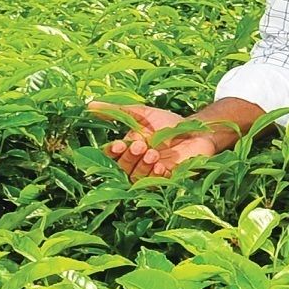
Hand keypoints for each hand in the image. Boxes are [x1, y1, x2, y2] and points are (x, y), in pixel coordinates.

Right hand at [92, 102, 237, 178]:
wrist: (198, 130)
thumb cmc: (169, 123)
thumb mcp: (142, 114)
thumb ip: (117, 111)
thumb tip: (90, 105)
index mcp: (128, 149)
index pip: (113, 156)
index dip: (112, 153)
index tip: (118, 145)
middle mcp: (137, 163)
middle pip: (123, 168)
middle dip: (129, 158)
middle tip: (140, 145)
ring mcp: (152, 174)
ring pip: (137, 177)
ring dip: (142, 166)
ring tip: (152, 153)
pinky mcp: (167, 181)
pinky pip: (156, 184)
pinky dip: (156, 176)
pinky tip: (161, 166)